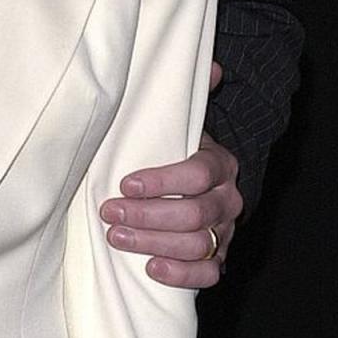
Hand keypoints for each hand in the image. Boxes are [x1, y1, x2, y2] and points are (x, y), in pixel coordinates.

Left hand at [99, 63, 241, 288]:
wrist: (199, 183)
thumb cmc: (178, 149)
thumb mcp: (182, 119)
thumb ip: (190, 92)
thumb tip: (210, 63)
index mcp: (221, 162)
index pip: (197, 173)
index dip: (162, 181)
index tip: (125, 182)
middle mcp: (229, 198)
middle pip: (194, 214)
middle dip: (148, 215)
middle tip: (109, 211)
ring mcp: (226, 231)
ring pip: (198, 244)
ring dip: (154, 243)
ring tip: (116, 236)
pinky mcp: (219, 258)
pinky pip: (209, 274)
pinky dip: (181, 274)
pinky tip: (150, 267)